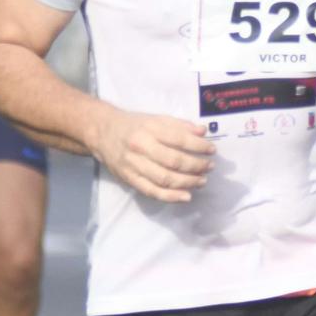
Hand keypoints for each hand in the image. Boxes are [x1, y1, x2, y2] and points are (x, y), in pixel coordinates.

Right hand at [89, 108, 214, 202]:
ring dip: (187, 182)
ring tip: (202, 181)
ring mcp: (134, 165)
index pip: (179, 139)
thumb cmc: (135, 125)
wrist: (103, 133)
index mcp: (149, 129)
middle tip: (210, 167)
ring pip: (165, 179)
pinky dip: (171, 197)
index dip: (198, 147)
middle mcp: (141, 147)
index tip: (212, 150)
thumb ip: (180, 125)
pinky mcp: (130, 179)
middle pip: (173, 161)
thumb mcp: (156, 119)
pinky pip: (152, 191)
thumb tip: (203, 132)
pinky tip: (186, 196)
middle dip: (196, 166)